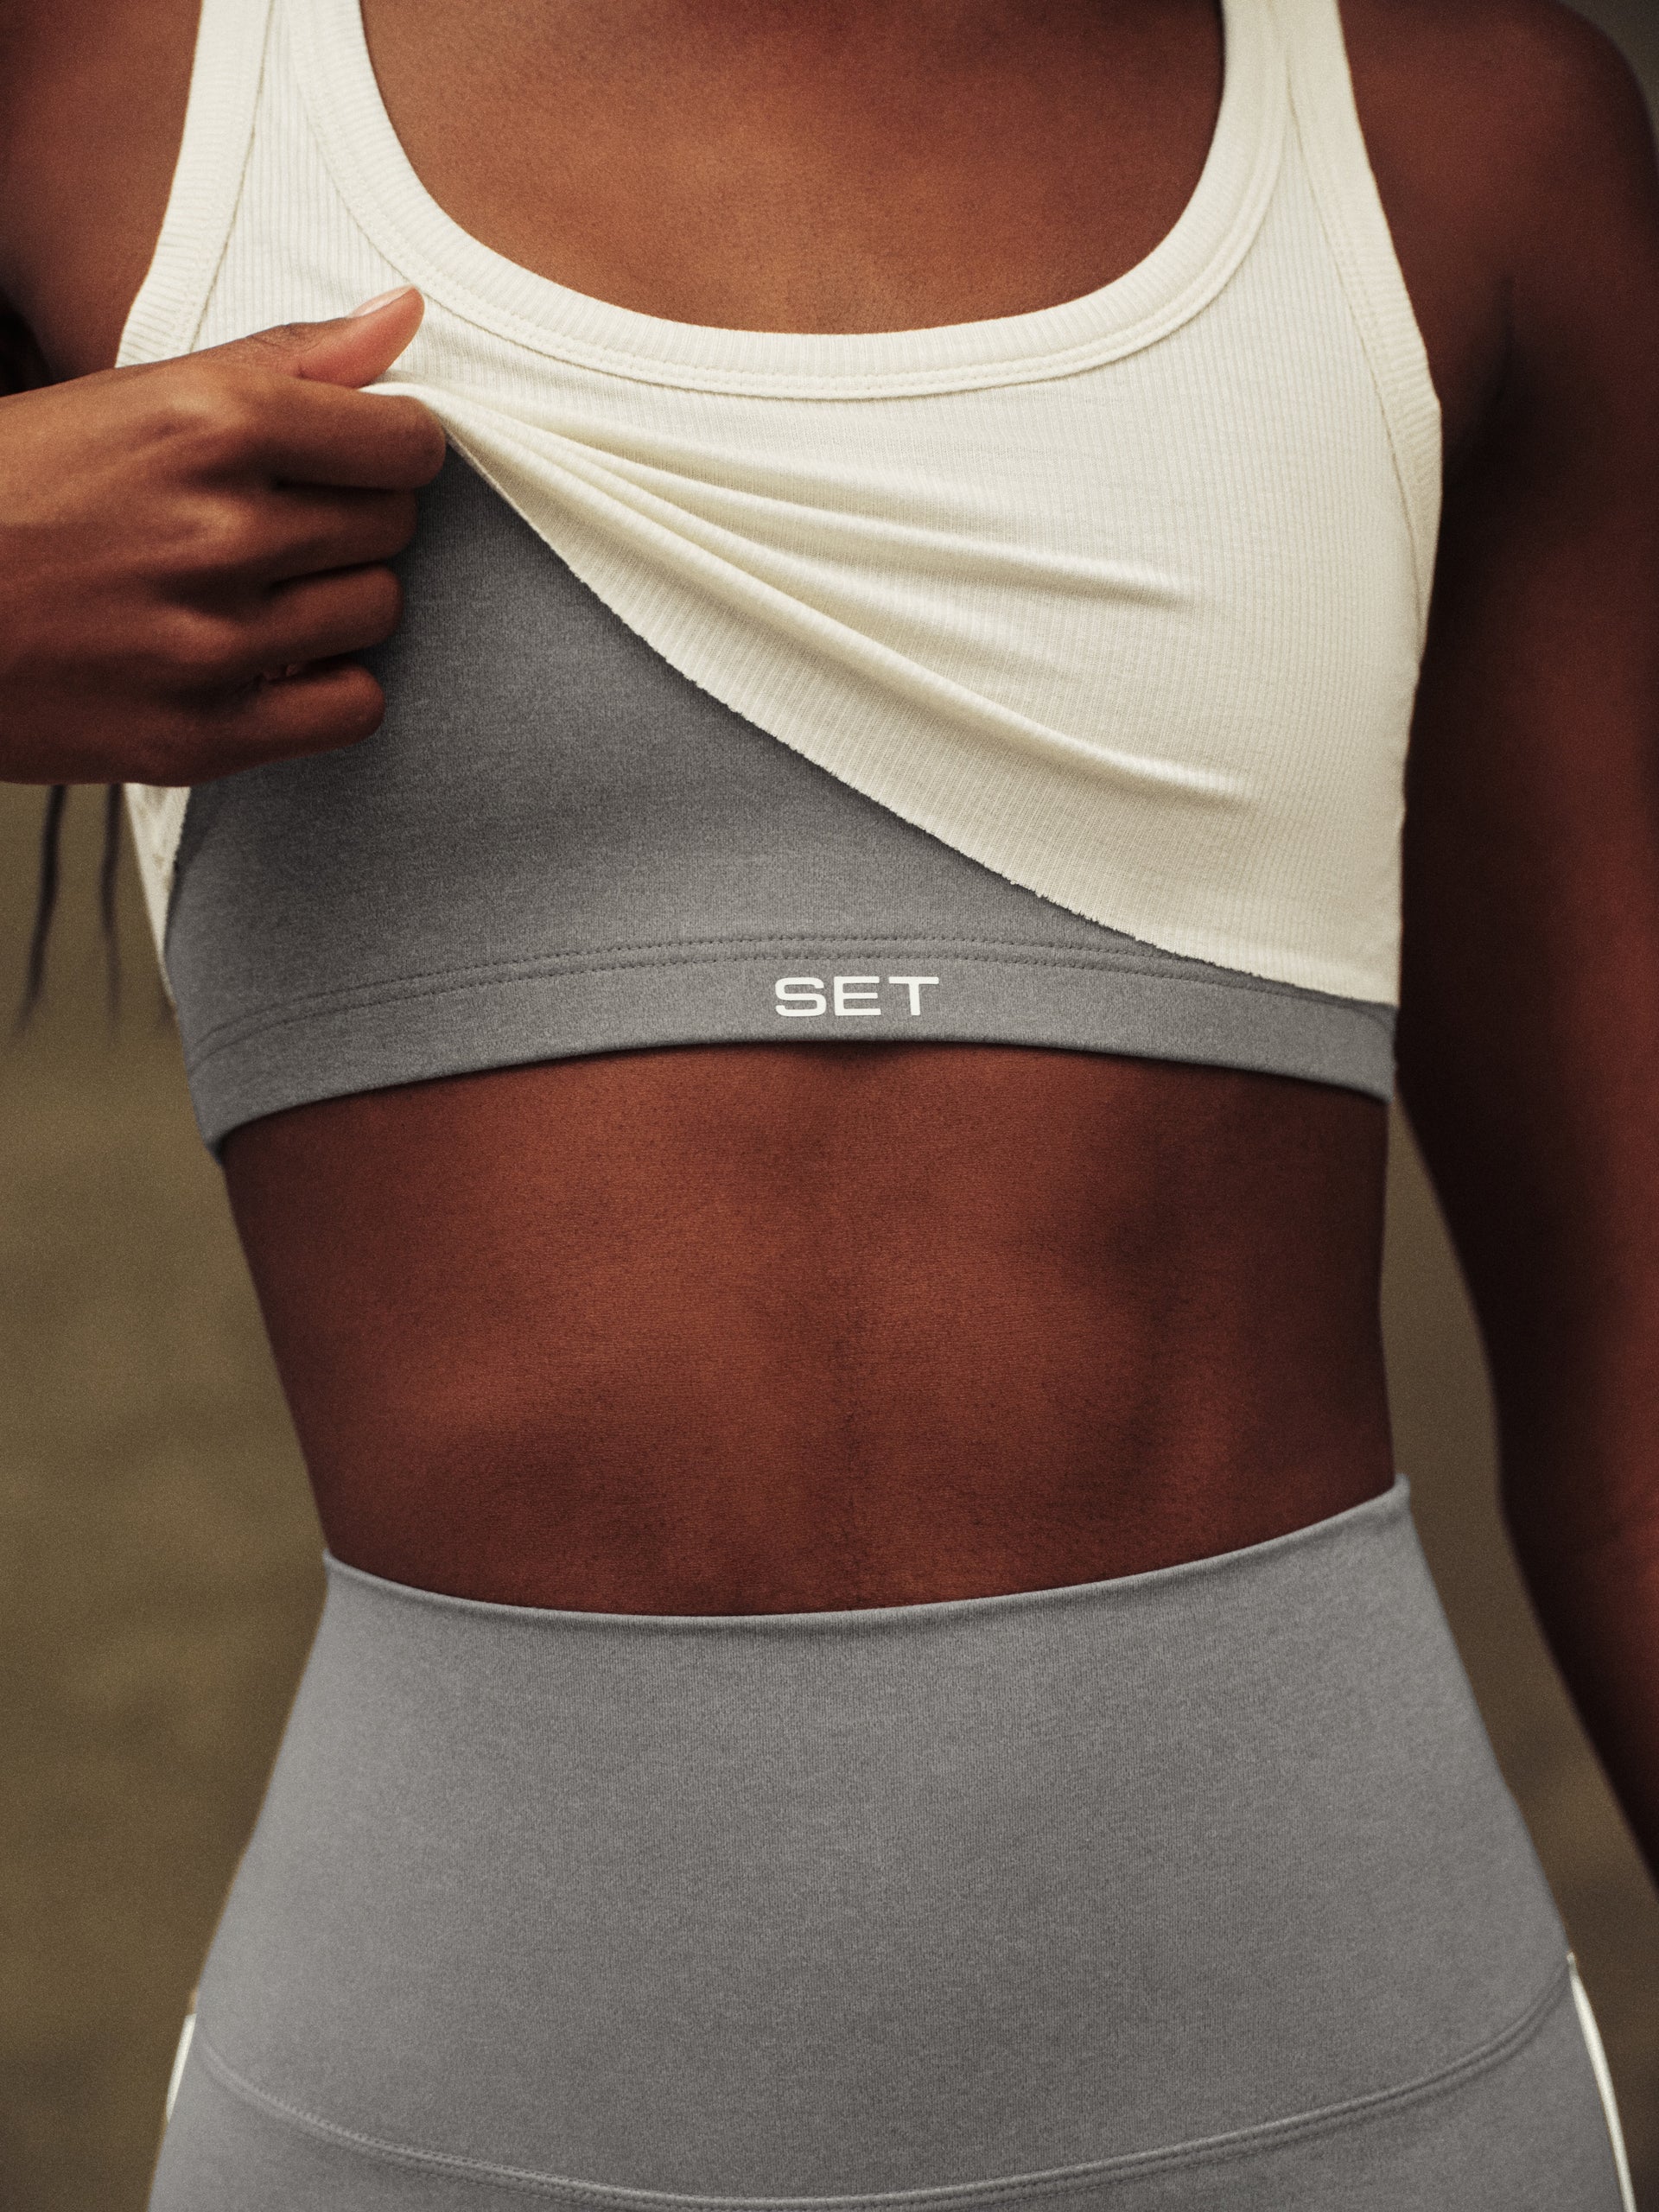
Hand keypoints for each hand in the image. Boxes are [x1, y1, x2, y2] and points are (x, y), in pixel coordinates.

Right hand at [0, 285, 445, 786]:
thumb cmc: (17, 491)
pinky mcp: (201, 734)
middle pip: (392, 526)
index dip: (392, 450)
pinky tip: (274, 661)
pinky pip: (353, 707)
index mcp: (208, 426)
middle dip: (354, 519)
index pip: (403, 444)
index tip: (358, 458)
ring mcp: (212, 641)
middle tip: (282, 525)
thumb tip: (405, 312)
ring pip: (378, 611)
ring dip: (340, 600)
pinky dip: (330, 687)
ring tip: (264, 589)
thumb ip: (286, 359)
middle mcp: (218, 532)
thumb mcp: (136, 397)